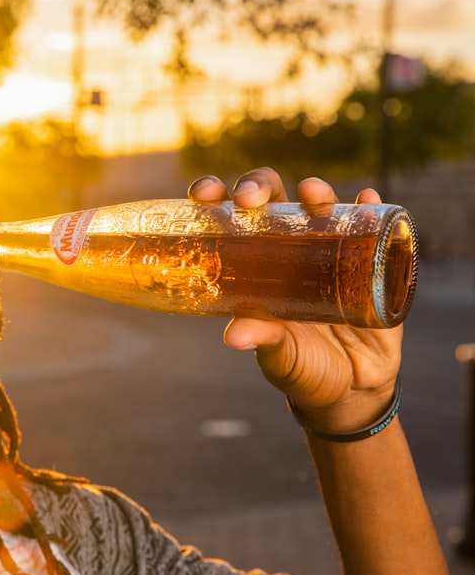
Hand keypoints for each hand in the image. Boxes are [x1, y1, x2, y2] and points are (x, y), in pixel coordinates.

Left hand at [188, 167, 401, 432]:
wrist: (352, 389)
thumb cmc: (302, 367)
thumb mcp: (279, 355)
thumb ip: (262, 340)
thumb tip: (233, 336)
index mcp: (253, 265)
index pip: (229, 219)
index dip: (215, 196)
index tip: (203, 195)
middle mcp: (288, 249)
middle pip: (271, 198)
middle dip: (258, 186)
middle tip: (249, 200)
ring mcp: (329, 250)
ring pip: (318, 205)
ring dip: (315, 191)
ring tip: (312, 193)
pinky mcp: (369, 261)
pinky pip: (371, 226)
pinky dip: (370, 208)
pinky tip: (368, 199)